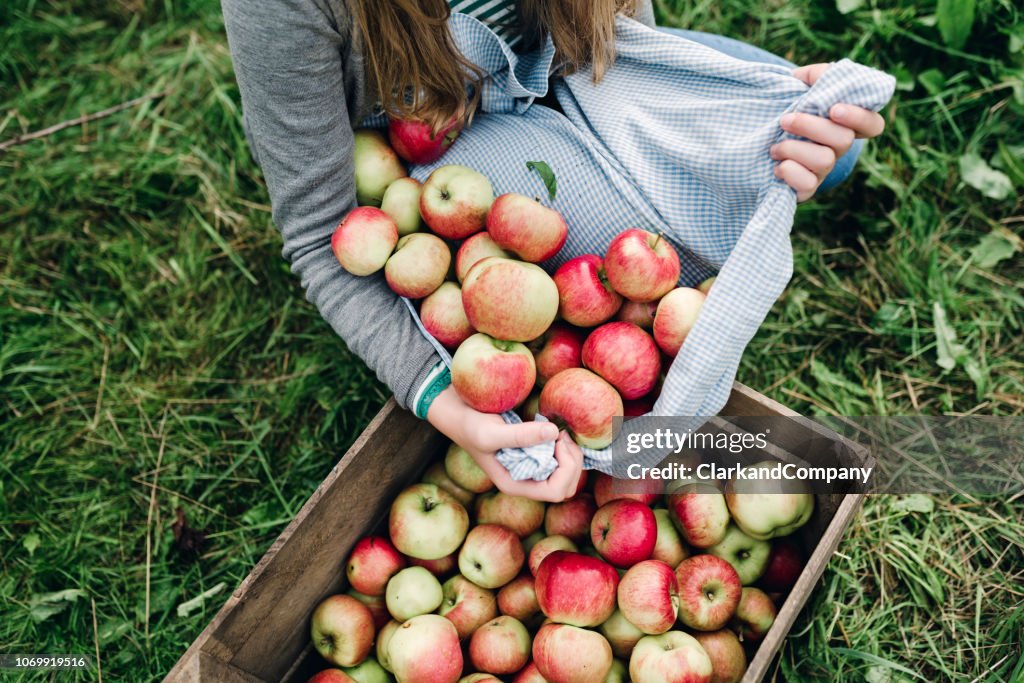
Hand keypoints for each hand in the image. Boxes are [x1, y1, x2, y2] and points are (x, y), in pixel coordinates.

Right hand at [426, 386, 584, 501]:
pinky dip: (565, 446)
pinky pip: (560, 459)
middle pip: (566, 486)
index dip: (565, 469)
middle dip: (572, 462)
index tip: (556, 441)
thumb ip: (522, 435)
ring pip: (567, 474)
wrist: (458, 412)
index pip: (556, 491)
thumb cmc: (470, 426)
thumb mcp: (491, 433)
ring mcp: (530, 467)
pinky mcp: (533, 453)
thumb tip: (554, 432)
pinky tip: (555, 430)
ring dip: (571, 454)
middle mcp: (525, 480)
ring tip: (559, 432)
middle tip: (562, 435)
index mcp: (516, 484)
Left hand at [772, 63, 886, 200]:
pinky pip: (807, 185)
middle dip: (811, 127)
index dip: (859, 118)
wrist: (759, 141)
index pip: (873, 124)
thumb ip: (815, 76)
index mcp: (845, 124)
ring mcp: (825, 169)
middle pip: (844, 140)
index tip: (834, 109)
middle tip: (785, 120)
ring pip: (824, 161)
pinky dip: (789, 173)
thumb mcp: (800, 88)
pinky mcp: (808, 188)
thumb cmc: (789, 110)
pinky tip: (776, 166)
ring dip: (793, 149)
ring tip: (774, 147)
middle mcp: (839, 148)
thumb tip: (816, 77)